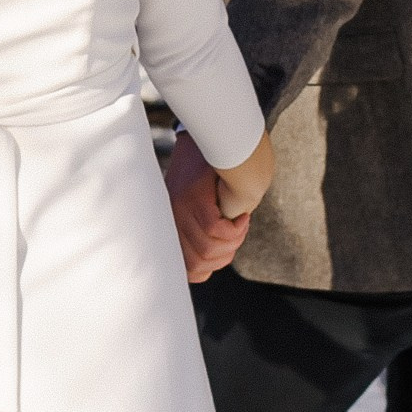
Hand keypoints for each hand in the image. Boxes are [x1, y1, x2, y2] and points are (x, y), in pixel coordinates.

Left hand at [167, 129, 259, 283]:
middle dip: (226, 255)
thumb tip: (213, 259)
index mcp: (172, 229)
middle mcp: (170, 222)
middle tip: (236, 233)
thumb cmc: (212, 179)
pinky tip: (241, 215)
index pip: (189, 270)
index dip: (211, 267)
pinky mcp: (191, 198)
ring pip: (208, 248)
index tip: (224, 249)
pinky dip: (234, 228)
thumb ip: (202, 236)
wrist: (211, 141)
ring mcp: (179, 210)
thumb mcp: (201, 211)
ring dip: (233, 241)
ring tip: (239, 222)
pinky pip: (215, 228)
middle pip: (199, 263)